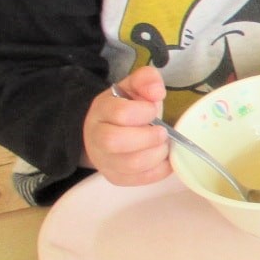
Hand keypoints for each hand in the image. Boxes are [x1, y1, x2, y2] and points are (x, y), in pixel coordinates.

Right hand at [82, 64, 171, 186]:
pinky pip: (140, 179)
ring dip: (156, 154)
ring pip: (131, 164)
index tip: (153, 110)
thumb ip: (146, 80)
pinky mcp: (116, 178)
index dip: (143, 112)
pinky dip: (160, 169)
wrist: (108, 129)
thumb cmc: (126, 107)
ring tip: (163, 145)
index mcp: (101, 110)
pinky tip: (163, 158)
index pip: (120, 113)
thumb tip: (157, 92)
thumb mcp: (134, 87)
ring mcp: (104, 161)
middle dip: (148, 137)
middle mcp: (96, 137)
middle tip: (162, 132)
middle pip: (117, 141)